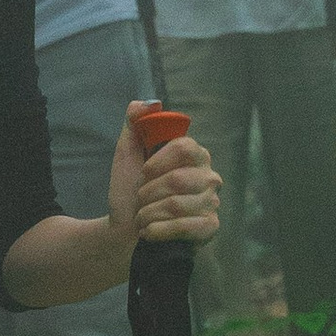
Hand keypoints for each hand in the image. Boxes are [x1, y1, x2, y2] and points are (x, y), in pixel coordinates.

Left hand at [107, 114, 218, 246]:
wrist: (124, 231)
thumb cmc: (130, 191)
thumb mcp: (127, 153)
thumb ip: (135, 123)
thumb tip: (148, 104)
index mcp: (194, 155)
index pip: (185, 147)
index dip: (158, 161)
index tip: (143, 172)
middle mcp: (209, 176)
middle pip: (178, 179)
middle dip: (147, 193)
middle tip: (140, 199)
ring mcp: (211, 203)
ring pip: (176, 205)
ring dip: (148, 213)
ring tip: (142, 217)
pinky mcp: (210, 228)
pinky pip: (184, 227)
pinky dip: (158, 230)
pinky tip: (149, 232)